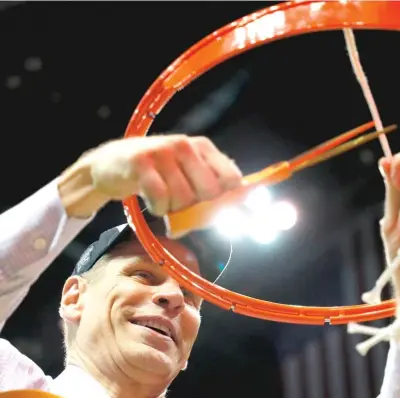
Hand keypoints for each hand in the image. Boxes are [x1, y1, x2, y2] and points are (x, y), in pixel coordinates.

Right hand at [58, 135, 242, 218]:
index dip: (223, 199)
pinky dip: (158, 208)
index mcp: (203, 147)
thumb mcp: (188, 173)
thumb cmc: (157, 173)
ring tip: (163, 199)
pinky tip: (152, 201)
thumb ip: (214, 186)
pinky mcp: (141, 163)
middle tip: (180, 202)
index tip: (208, 204)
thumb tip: (245, 207)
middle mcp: (185, 145)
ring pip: (184, 198)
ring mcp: (162, 152)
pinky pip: (160, 198)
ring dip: (174, 209)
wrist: (111, 165)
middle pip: (209, 192)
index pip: (231, 179)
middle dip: (197, 206)